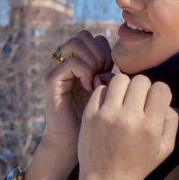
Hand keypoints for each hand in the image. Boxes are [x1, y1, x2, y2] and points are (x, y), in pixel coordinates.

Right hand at [21, 32, 112, 179]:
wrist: (76, 144)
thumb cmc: (98, 122)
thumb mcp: (109, 93)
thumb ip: (112, 74)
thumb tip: (126, 59)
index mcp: (78, 63)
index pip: (95, 38)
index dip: (107, 51)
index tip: (111, 72)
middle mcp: (64, 63)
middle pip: (83, 35)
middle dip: (99, 52)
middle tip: (104, 74)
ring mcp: (56, 70)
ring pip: (75, 44)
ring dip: (91, 59)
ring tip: (97, 80)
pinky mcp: (51, 81)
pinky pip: (70, 63)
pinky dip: (84, 71)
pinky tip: (89, 87)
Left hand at [76, 74, 178, 179]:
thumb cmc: (138, 166)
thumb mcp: (165, 149)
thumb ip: (171, 122)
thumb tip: (165, 100)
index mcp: (150, 127)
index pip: (161, 88)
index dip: (160, 93)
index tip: (154, 103)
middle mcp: (129, 118)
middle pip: (141, 80)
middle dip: (143, 88)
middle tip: (138, 101)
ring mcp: (107, 115)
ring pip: (119, 79)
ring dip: (124, 87)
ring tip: (123, 100)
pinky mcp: (89, 115)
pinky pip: (100, 89)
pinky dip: (107, 94)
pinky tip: (109, 106)